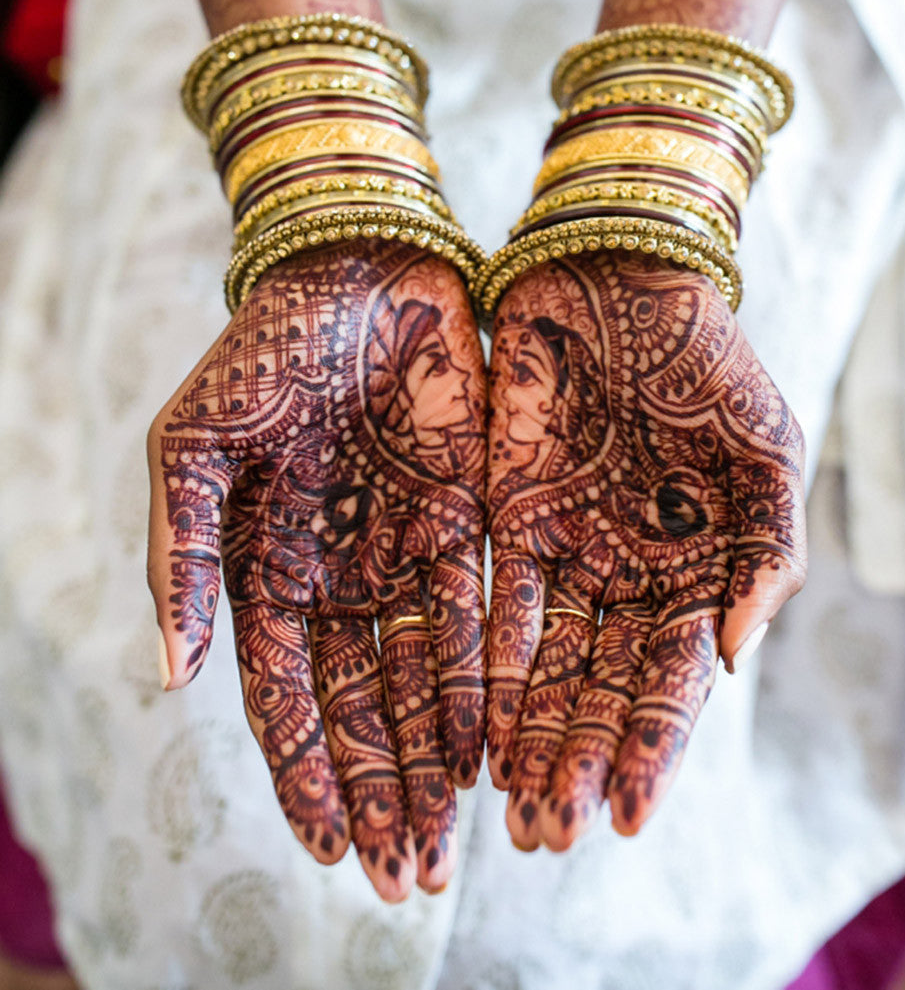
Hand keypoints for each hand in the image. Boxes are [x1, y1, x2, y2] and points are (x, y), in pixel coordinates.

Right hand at [147, 241, 486, 899]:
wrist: (352, 268)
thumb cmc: (259, 351)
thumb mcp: (193, 448)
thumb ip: (181, 558)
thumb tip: (170, 678)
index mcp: (264, 570)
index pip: (283, 699)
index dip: (305, 774)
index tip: (330, 846)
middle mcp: (337, 577)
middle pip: (360, 710)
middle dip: (381, 792)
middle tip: (407, 877)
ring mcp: (403, 552)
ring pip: (421, 680)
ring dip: (433, 762)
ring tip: (452, 843)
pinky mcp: (466, 519)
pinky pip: (475, 616)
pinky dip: (481, 683)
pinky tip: (493, 745)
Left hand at [485, 252, 805, 850]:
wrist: (618, 275)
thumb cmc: (705, 355)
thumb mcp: (767, 448)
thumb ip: (767, 554)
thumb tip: (733, 659)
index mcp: (700, 569)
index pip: (673, 682)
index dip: (652, 751)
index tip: (627, 820)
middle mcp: (632, 575)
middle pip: (602, 692)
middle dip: (577, 765)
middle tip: (549, 839)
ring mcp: (569, 551)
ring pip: (548, 668)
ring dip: (531, 739)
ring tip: (511, 813)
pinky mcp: (508, 519)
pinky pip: (499, 606)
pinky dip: (489, 667)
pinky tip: (475, 725)